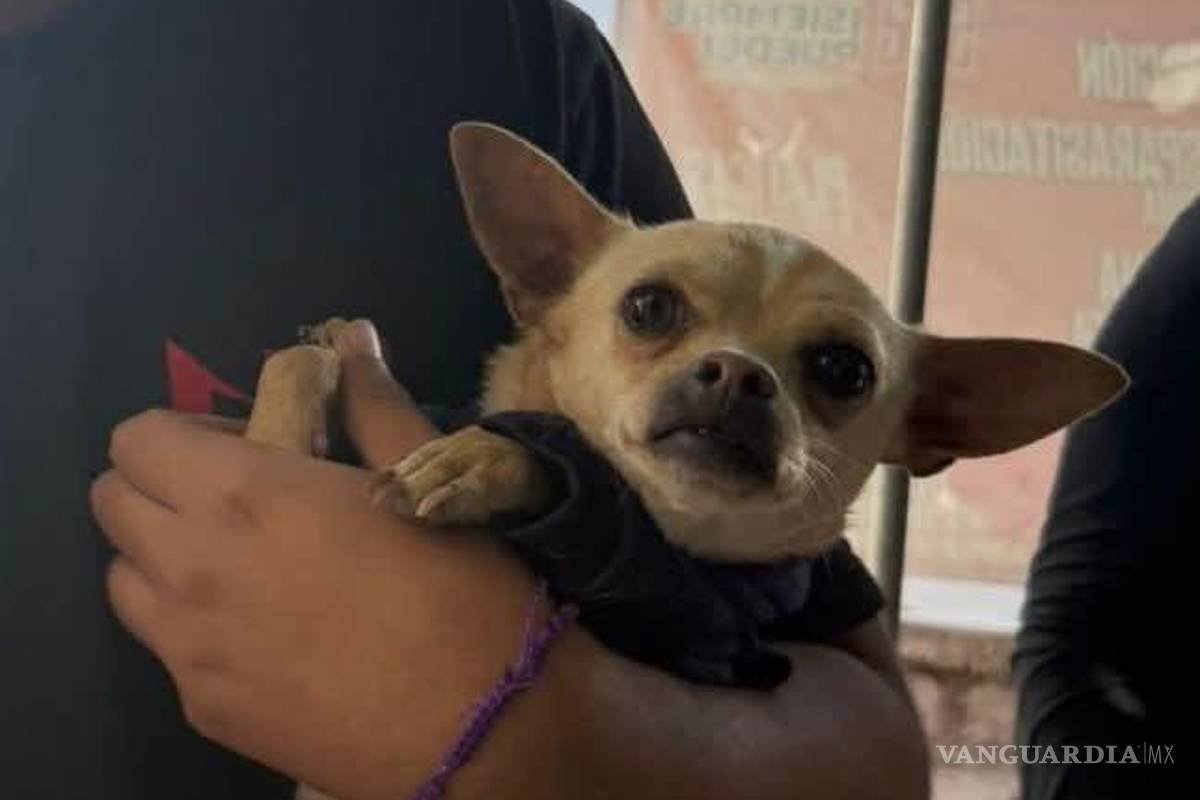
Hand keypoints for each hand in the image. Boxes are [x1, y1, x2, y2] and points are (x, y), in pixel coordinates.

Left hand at [89, 321, 547, 798]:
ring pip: (123, 579)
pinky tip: (270, 635)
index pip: (138, 437)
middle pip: (113, 502)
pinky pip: (166, 649)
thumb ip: (373, 403)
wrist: (485, 727)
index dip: (187, 432)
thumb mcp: (424, 478)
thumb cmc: (462, 588)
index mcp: (243, 494)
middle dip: (162, 485)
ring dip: (163, 556)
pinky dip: (194, 626)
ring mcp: (188, 648)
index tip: (249, 447)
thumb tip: (351, 340)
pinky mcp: (204, 708)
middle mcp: (191, 567)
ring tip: (242, 566)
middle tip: (242, 501)